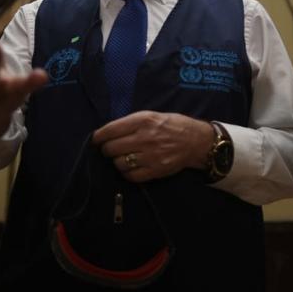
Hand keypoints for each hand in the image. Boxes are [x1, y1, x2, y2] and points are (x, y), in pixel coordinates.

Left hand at [92, 111, 213, 182]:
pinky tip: (131, 167)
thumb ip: (131, 123)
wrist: (196, 141)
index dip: (98, 137)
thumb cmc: (172, 125)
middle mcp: (145, 138)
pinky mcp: (155, 170)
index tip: (96, 140)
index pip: (110, 130)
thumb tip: (108, 132)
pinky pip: (131, 176)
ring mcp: (150, 156)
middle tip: (111, 150)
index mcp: (142, 121)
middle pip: (111, 149)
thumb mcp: (151, 115)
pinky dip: (127, 173)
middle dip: (107, 150)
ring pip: (119, 163)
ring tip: (123, 158)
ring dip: (117, 161)